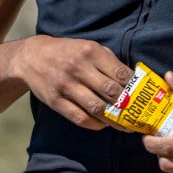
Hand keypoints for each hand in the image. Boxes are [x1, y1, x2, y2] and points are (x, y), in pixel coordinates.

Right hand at [14, 37, 134, 130]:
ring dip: (114, 119)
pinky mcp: (55, 101)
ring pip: (97, 108)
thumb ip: (108, 60)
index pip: (120, 73)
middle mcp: (78, 68)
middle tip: (137, 114)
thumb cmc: (66, 52)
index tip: (142, 95)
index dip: (134, 86)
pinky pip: (80, 118)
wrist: (31, 57)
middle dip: (127, 105)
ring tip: (124, 125)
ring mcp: (65, 85)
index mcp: (89, 51)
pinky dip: (95, 124)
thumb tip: (132, 79)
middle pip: (111, 92)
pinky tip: (103, 124)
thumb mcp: (86, 47)